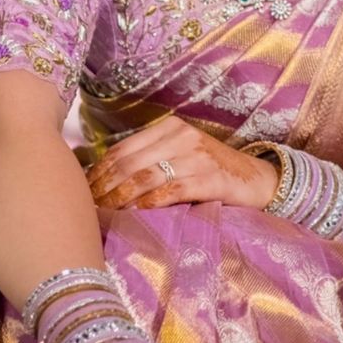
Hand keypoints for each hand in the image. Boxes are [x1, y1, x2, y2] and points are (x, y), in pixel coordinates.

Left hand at [87, 116, 277, 211]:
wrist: (258, 179)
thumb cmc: (212, 171)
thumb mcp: (180, 156)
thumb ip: (150, 160)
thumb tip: (103, 181)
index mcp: (170, 128)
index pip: (123, 148)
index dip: (99, 171)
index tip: (84, 192)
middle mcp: (182, 137)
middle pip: (130, 162)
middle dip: (104, 187)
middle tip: (89, 208)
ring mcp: (197, 156)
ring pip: (146, 176)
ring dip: (120, 198)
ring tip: (105, 214)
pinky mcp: (211, 178)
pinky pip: (171, 190)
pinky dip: (149, 203)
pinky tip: (135, 214)